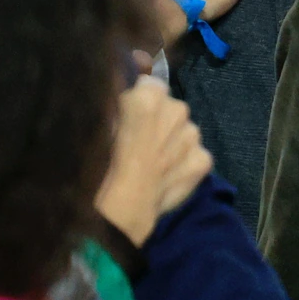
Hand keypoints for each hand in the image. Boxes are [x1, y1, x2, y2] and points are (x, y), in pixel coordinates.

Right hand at [95, 77, 213, 245]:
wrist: (117, 216)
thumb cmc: (96, 168)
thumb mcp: (95, 126)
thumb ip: (113, 102)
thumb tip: (123, 88)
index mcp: (149, 97)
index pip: (149, 84)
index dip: (136, 101)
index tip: (125, 118)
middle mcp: (178, 110)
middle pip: (170, 107)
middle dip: (156, 121)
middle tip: (136, 145)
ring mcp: (194, 137)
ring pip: (184, 130)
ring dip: (171, 141)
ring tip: (150, 164)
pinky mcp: (204, 161)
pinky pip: (195, 154)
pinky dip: (184, 162)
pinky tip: (165, 177)